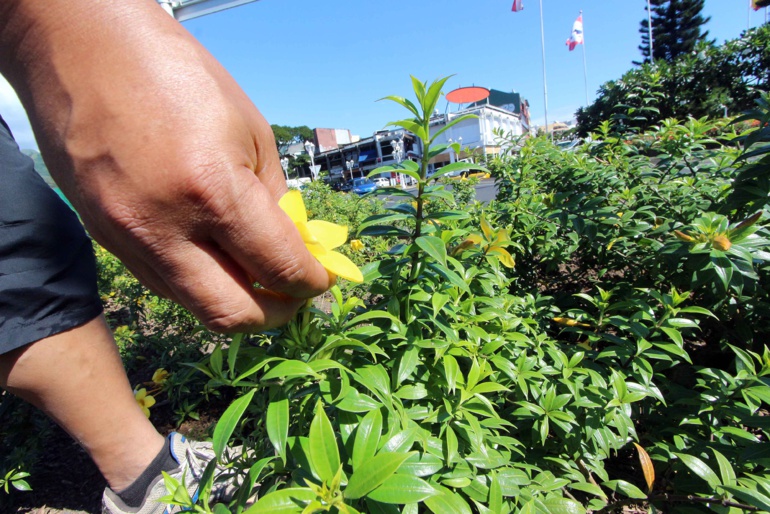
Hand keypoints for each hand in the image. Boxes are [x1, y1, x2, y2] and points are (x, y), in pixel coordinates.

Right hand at [0, 0, 333, 330]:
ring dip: (235, 301)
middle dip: (276, 313)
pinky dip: (198, 281)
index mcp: (213, 191)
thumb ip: (272, 198)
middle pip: (232, 313)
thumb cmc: (178, 75)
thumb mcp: (249, 130)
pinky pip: (162, 281)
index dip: (310, 282)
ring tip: (258, 278)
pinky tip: (214, 258)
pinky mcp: (104, 238)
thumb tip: (290, 245)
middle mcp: (164, 228)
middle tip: (295, 296)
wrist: (84, 48)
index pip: (278, 267)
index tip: (322, 280)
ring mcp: (127, 239)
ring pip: (192, 304)